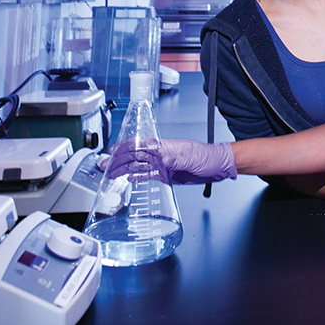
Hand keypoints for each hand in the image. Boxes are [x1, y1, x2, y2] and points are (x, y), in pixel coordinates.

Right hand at [107, 138, 236, 184]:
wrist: (219, 167)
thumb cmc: (207, 157)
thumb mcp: (189, 157)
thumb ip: (173, 159)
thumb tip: (159, 159)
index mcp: (164, 147)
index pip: (139, 145)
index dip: (123, 148)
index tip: (111, 153)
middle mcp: (161, 155)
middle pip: (135, 156)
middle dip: (118, 160)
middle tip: (105, 167)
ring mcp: (163, 165)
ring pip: (139, 166)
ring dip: (124, 169)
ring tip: (111, 174)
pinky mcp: (167, 175)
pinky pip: (148, 175)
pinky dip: (137, 177)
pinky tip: (129, 180)